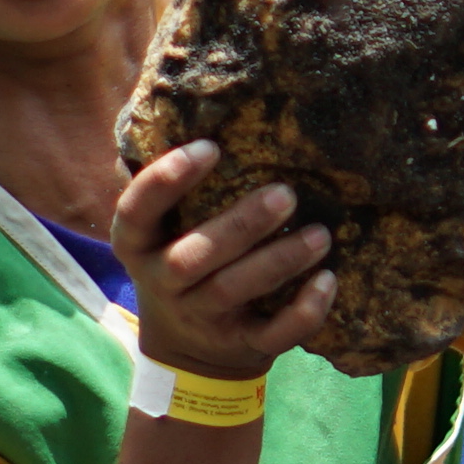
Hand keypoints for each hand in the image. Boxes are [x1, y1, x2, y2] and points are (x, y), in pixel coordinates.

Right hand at [119, 140, 333, 379]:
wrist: (189, 357)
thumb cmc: (187, 265)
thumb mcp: (167, 232)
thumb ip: (183, 190)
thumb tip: (221, 107)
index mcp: (140, 247)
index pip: (135, 214)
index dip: (165, 182)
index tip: (210, 146)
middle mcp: (164, 284)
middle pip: (191, 258)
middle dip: (239, 226)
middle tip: (286, 194)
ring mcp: (202, 320)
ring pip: (233, 292)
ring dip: (278, 261)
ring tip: (321, 234)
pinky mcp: (241, 347)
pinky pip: (271, 336)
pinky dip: (302, 312)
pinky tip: (328, 281)